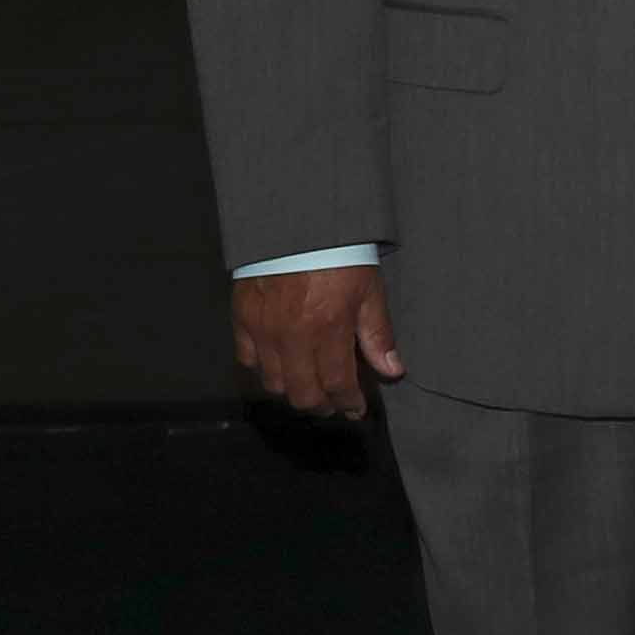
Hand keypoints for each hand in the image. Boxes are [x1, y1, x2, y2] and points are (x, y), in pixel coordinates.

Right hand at [232, 264, 401, 421]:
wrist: (297, 224)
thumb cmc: (339, 255)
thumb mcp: (369, 292)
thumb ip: (377, 335)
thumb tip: (392, 371)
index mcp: (327, 329)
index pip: (336, 384)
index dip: (347, 403)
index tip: (355, 410)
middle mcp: (291, 335)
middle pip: (302, 393)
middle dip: (321, 406)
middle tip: (334, 405)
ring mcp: (263, 329)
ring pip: (273, 383)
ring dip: (293, 392)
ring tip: (310, 390)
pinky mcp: (242, 318)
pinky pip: (248, 360)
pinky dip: (264, 371)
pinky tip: (280, 368)